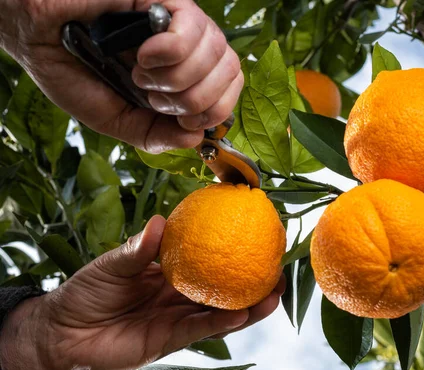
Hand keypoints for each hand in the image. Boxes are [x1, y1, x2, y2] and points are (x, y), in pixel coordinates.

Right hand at [0, 0, 242, 152]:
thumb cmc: (74, 72)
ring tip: (139, 73)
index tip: (183, 121)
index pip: (231, 88)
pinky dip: (168, 52)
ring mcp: (177, 19)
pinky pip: (192, 29)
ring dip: (176, 78)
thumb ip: (154, 135)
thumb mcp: (117, 120)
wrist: (36, 35)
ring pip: (217, 53)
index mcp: (185, 72)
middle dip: (195, 100)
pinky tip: (142, 54)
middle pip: (231, 72)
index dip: (216, 110)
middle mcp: (188, 45)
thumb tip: (195, 139)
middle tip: (154, 97)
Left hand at [0, 216, 283, 369]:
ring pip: (222, 313)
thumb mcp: (114, 264)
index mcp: (170, 274)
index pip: (207, 260)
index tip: (256, 235)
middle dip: (253, 280)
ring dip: (250, 305)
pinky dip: (223, 323)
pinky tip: (244, 313)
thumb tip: (160, 222)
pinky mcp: (171, 340)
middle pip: (225, 288)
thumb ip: (138, 248)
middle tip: (279, 267)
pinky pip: (202, 330)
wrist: (62, 332)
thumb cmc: (86, 293)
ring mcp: (178, 318)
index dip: (231, 251)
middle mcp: (180, 296)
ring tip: (275, 292)